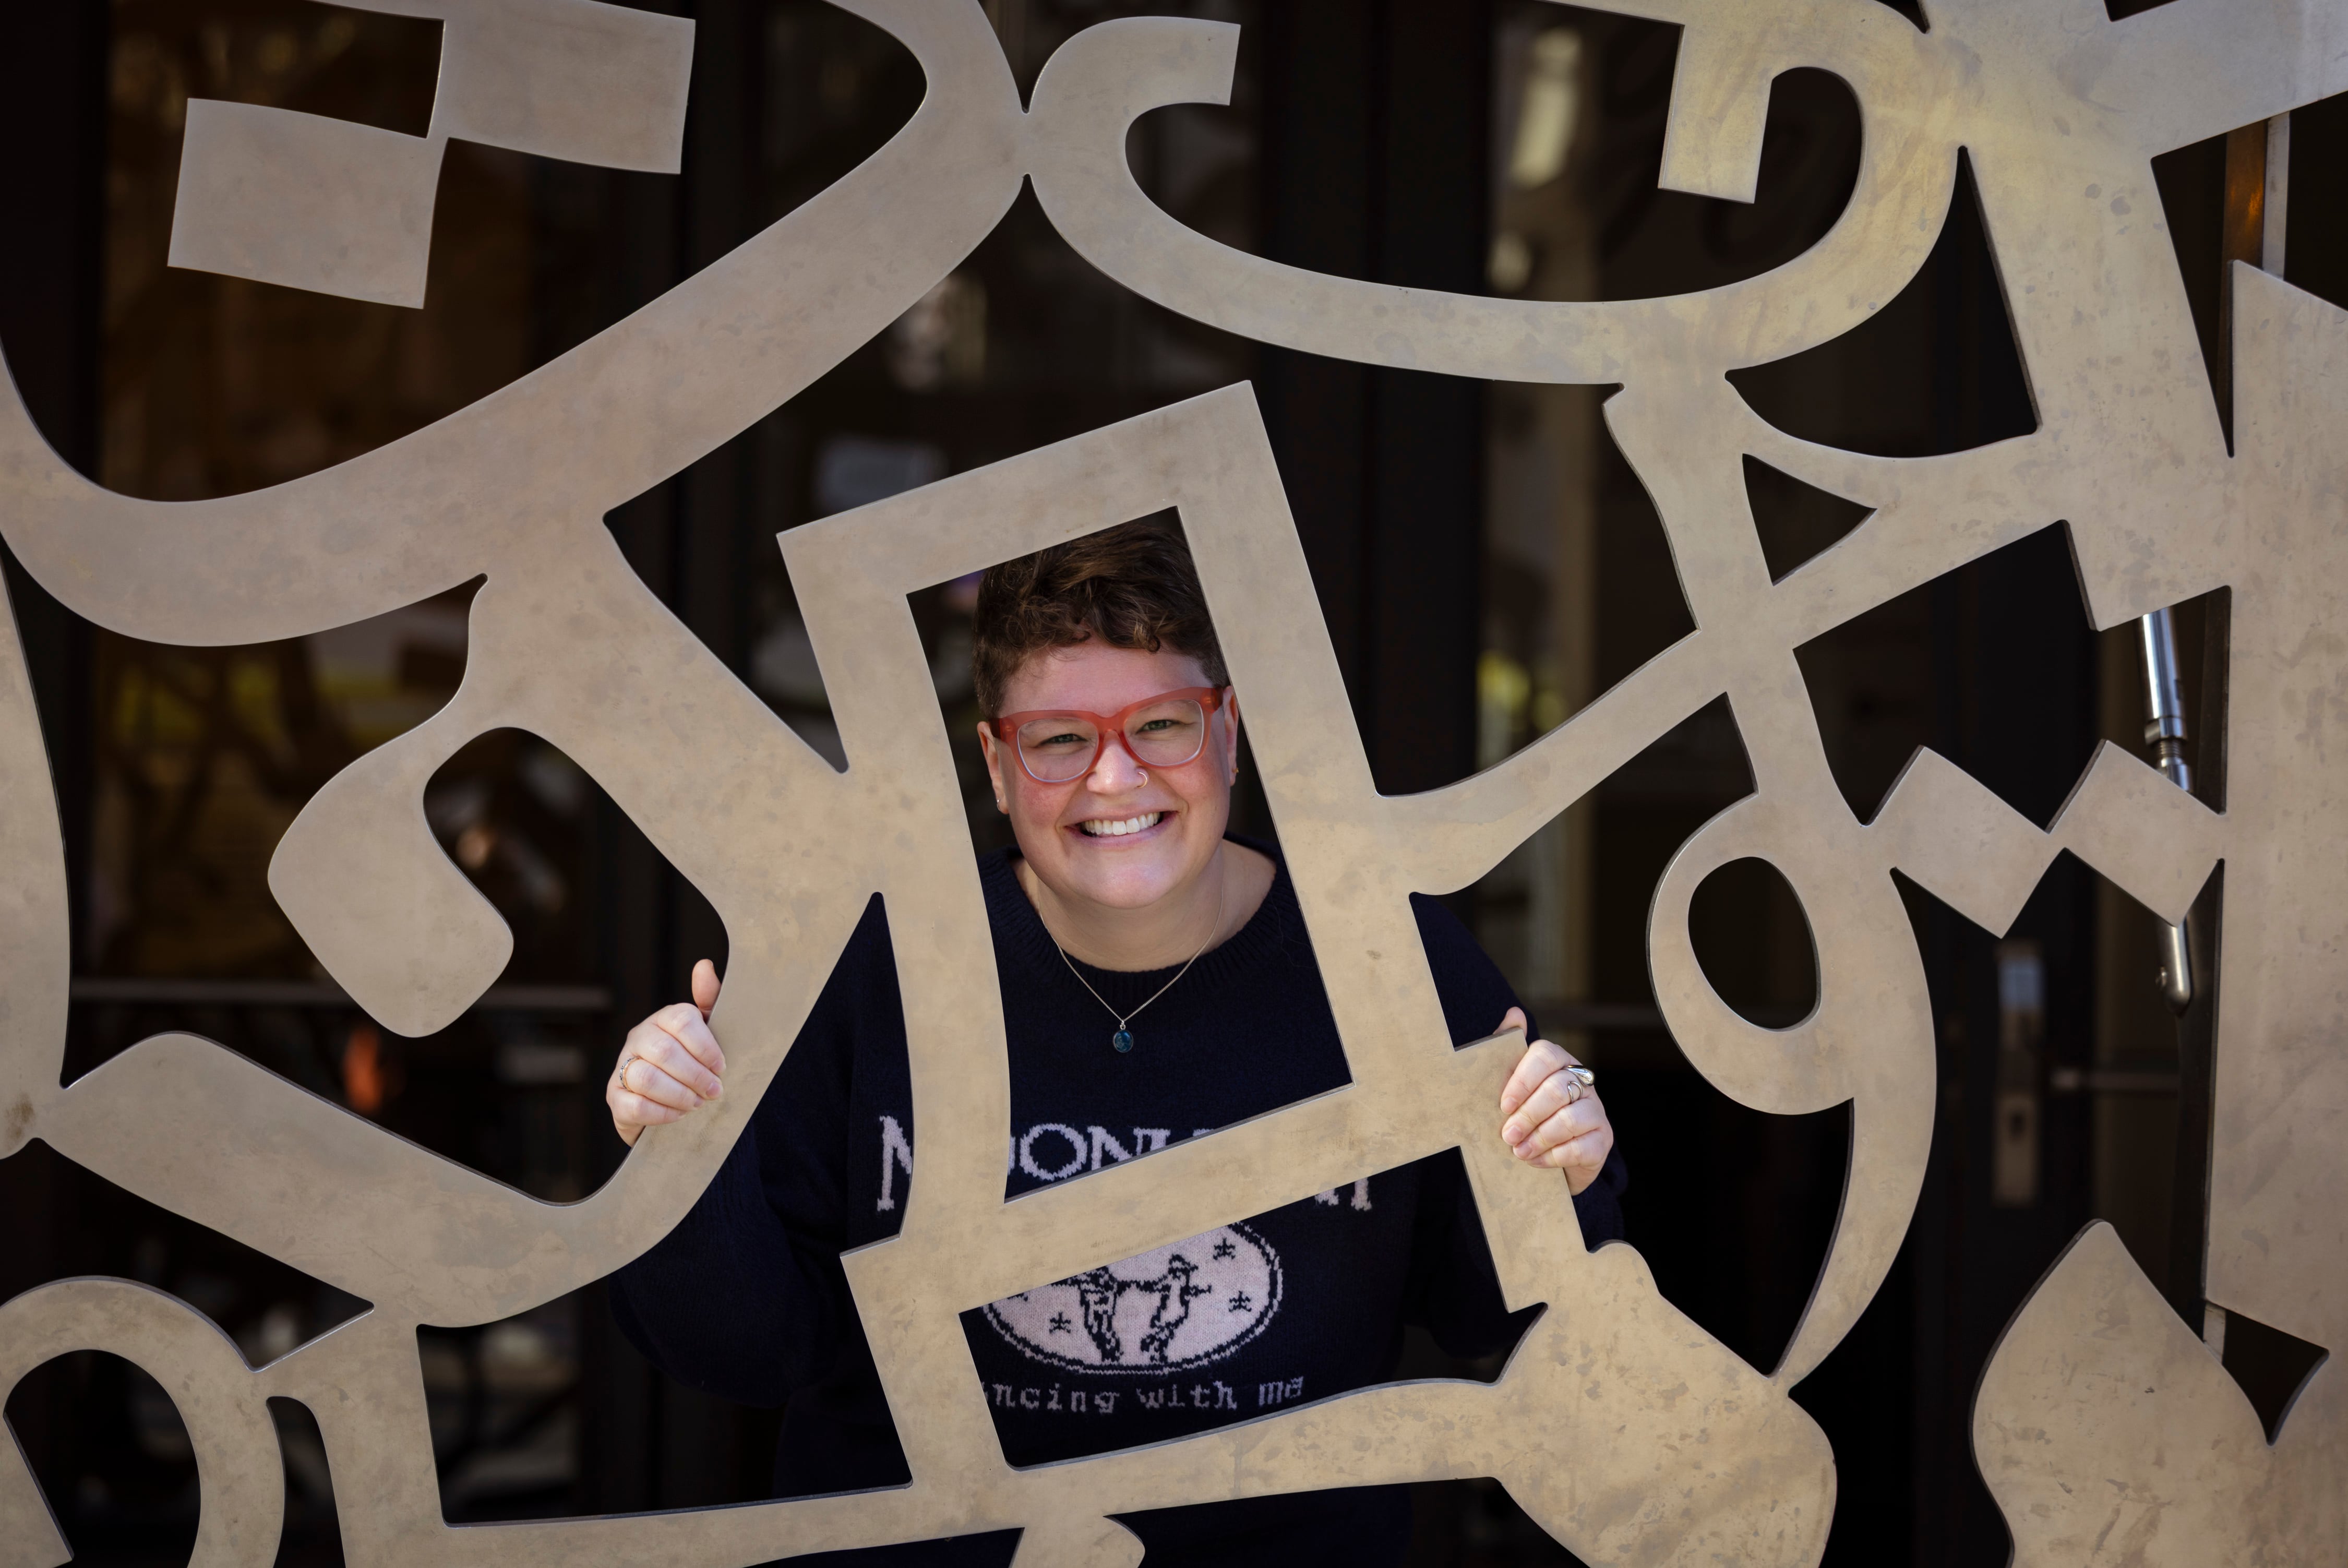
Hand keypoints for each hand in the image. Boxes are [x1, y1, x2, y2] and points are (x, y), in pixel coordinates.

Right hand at [608, 959, 725, 1146]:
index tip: (722, 1066)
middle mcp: (639, 1037)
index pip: (681, 1021)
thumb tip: (703, 965)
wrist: (674, 1101)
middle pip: (665, 1052)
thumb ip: (710, 1001)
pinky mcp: (615, 1097)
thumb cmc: (695, 1061)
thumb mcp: (710, 1032)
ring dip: (679, 1095)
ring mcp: (622, 1066)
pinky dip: (661, 1113)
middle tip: (715, 1091)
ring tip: (697, 1103)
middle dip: (695, 1075)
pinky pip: (634, 1105)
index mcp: (664, 1018)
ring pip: (647, 1078)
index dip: (705, 1046)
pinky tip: (678, 1115)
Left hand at [1495, 1006, 1612, 1194]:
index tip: (1503, 1104)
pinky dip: (1553, 1156)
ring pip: (1570, 1119)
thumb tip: (1514, 1014)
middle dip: (1528, 1115)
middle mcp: (1582, 1081)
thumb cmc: (1525, 1112)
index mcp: (1559, 1061)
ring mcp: (1596, 1110)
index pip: (1545, 1055)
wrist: (1547, 1155)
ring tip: (1518, 1150)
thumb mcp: (1509, 1084)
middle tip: (1507, 1134)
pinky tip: (1535, 1161)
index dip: (1523, 1079)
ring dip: (1539, 1138)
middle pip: (1556, 1089)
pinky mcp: (1602, 1140)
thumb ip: (1507, 1050)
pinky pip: (1580, 1147)